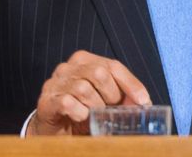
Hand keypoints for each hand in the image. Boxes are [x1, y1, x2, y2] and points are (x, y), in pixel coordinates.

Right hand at [27, 50, 150, 135]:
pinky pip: (67, 102)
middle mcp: (68, 67)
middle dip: (111, 95)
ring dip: (95, 106)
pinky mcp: (46, 101)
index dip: (131, 83)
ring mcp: (54, 83)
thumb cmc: (83, 112)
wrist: (56, 131)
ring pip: (83, 88)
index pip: (113, 65)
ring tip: (94, 115)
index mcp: (85, 60)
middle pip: (99, 73)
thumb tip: (145, 102)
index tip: (144, 101)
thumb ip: (124, 98)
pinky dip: (79, 112)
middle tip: (110, 109)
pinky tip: (81, 117)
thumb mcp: (106, 102)